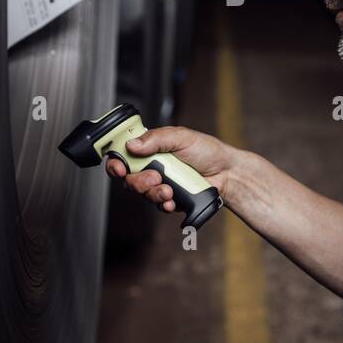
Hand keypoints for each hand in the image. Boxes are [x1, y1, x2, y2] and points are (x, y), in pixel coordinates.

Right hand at [105, 126, 238, 212]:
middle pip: (129, 179)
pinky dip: (164, 204)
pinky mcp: (169, 199)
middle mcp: (152, 166)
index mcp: (151, 149)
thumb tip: (132, 144)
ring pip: (143, 194)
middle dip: (138, 181)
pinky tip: (173, 200)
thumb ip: (156, 139)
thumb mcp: (181, 137)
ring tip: (169, 189)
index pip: (124, 155)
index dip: (116, 163)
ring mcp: (160, 184)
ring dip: (154, 193)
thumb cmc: (206, 151)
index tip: (120, 169)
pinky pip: (158, 206)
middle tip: (155, 177)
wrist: (226, 173)